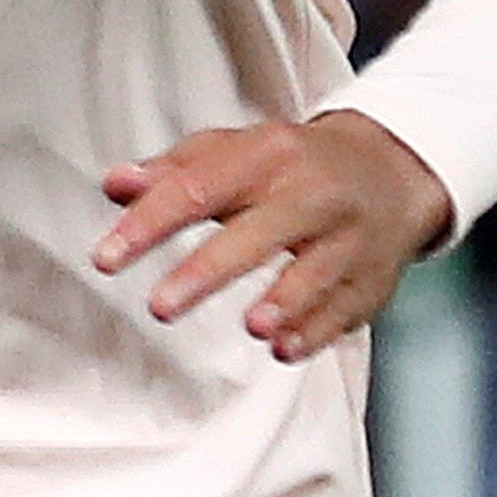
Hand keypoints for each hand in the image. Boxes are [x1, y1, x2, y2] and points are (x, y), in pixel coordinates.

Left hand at [95, 111, 451, 359]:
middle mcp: (312, 195)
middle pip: (259, 233)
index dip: (148, 225)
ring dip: (285, 302)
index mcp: (267, 155)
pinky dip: (317, 331)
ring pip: (317, 272)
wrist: (390, 170)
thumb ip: (172, 171)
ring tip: (252, 327)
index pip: (197, 189)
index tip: (106, 258)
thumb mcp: (233, 149)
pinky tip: (285, 348)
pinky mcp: (371, 278)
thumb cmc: (294, 164)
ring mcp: (348, 238)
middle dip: (208, 271)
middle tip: (161, 306)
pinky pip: (346, 308)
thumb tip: (116, 186)